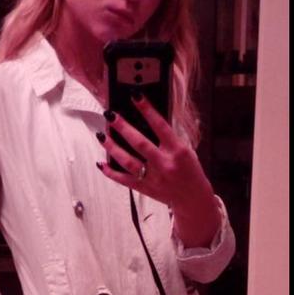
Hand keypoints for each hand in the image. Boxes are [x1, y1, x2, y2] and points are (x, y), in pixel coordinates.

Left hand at [96, 94, 220, 246]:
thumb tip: (148, 119)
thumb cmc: (189, 170)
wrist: (192, 198)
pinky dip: (110, 172)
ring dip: (112, 147)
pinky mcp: (144, 188)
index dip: (147, 110)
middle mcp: (164, 164)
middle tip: (110, 114)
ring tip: (101, 135)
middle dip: (123, 127)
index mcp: (177, 151)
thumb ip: (169, 138)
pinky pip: (123, 180)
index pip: (160, 126)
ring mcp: (153, 178)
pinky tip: (101, 162)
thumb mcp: (186, 150)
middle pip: (140, 143)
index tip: (136, 96)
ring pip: (128, 162)